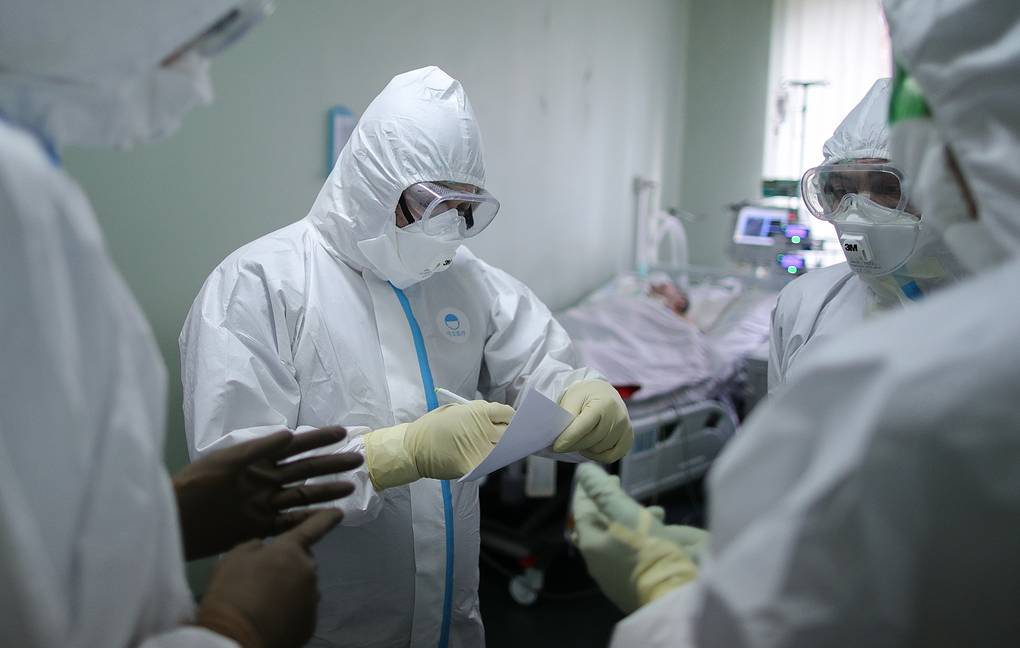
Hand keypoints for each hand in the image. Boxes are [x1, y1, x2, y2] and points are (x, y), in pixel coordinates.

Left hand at [173, 426, 362, 559]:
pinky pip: (290, 522)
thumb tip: (289, 434)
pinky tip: (328, 516)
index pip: (294, 445)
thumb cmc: (195, 485)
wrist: (173, 520)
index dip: (318, 439)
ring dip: (326, 491)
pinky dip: (308, 518)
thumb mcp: (225, 461)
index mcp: (256, 459)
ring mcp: (264, 504)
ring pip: (302, 495)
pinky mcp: (259, 527)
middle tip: (357, 460)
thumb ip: (257, 449)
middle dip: (331, 464)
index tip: (342, 433)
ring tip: (350, 487)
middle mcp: (265, 480)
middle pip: (305, 470)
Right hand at [196, 510, 340, 647]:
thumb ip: (255, 547)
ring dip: (290, 588)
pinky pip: (302, 609)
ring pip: (303, 586)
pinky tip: (273, 617)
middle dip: (290, 564)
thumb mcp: (234, 557)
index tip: (339, 512)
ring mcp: (312, 598)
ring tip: (266, 601)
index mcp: (290, 550)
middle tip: (266, 577)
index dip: (325, 518)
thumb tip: (266, 549)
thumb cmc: (232, 592)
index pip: (313, 528)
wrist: (236, 636)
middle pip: (303, 561)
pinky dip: (291, 610)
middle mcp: (308, 571)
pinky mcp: (311, 622)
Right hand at [363, 401, 514, 489]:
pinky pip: (490, 464)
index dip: (509, 418)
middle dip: (509, 433)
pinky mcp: (475, 466)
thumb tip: (498, 419)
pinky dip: (490, 462)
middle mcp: (483, 430)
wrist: (414, 447)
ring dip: (502, 449)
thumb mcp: (457, 410)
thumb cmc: (435, 427)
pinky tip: (485, 458)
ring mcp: (480, 449)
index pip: (507, 413)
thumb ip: (478, 413)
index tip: (508, 422)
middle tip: (506, 436)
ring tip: (495, 448)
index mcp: (478, 412)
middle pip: (509, 432)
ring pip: (503, 450)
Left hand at [553, 380, 633, 461]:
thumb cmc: (585, 395)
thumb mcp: (572, 398)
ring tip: (578, 439)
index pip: (583, 427)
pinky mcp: (628, 438)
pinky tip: (589, 448)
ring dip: (584, 448)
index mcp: (603, 403)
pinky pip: (611, 456)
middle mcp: (618, 416)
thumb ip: (567, 417)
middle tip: (562, 443)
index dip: (567, 439)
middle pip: (590, 441)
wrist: (603, 392)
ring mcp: (625, 428)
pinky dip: (597, 456)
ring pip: (598, 450)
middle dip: (573, 444)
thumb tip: (560, 439)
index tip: (556, 447)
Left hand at [571, 463, 701, 612]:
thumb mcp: (625, 513)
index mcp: (591, 545)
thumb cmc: (647, 551)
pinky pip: (633, 554)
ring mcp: (616, 578)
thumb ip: (602, 491)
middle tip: (621, 486)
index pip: (582, 510)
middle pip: (600, 526)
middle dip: (611, 503)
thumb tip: (582, 470)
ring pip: (619, 539)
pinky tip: (663, 532)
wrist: (675, 595)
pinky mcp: (635, 586)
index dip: (590, 489)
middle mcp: (599, 563)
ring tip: (655, 511)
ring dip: (633, 519)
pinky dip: (643, 538)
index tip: (601, 473)